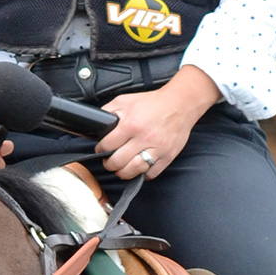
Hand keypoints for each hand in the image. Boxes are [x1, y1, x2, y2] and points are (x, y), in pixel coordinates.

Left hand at [96, 66, 220, 179]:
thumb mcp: (125, 100)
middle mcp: (144, 138)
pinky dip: (142, 174)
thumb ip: (109, 111)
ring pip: (133, 171)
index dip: (100, 149)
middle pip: (118, 162)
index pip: (107, 145)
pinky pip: (150, 174)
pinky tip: (139, 167)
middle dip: (109, 164)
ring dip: (123, 172)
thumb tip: (95, 124)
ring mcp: (157, 149)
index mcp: (131, 124)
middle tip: (109, 160)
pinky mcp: (167, 156)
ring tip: (121, 167)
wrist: (180, 104)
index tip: (101, 149)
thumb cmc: (152, 103)